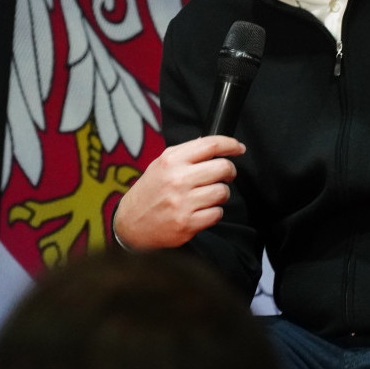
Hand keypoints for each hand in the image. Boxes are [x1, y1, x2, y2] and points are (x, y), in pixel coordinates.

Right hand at [113, 136, 244, 249]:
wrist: (129, 224)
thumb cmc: (150, 191)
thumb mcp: (161, 164)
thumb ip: (186, 153)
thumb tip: (214, 146)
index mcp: (171, 160)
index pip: (211, 145)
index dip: (231, 145)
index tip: (239, 148)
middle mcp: (178, 179)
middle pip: (223, 168)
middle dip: (229, 172)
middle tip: (225, 176)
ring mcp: (182, 202)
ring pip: (223, 192)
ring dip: (221, 194)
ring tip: (208, 196)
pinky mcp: (187, 224)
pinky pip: (217, 214)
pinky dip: (214, 213)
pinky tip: (202, 211)